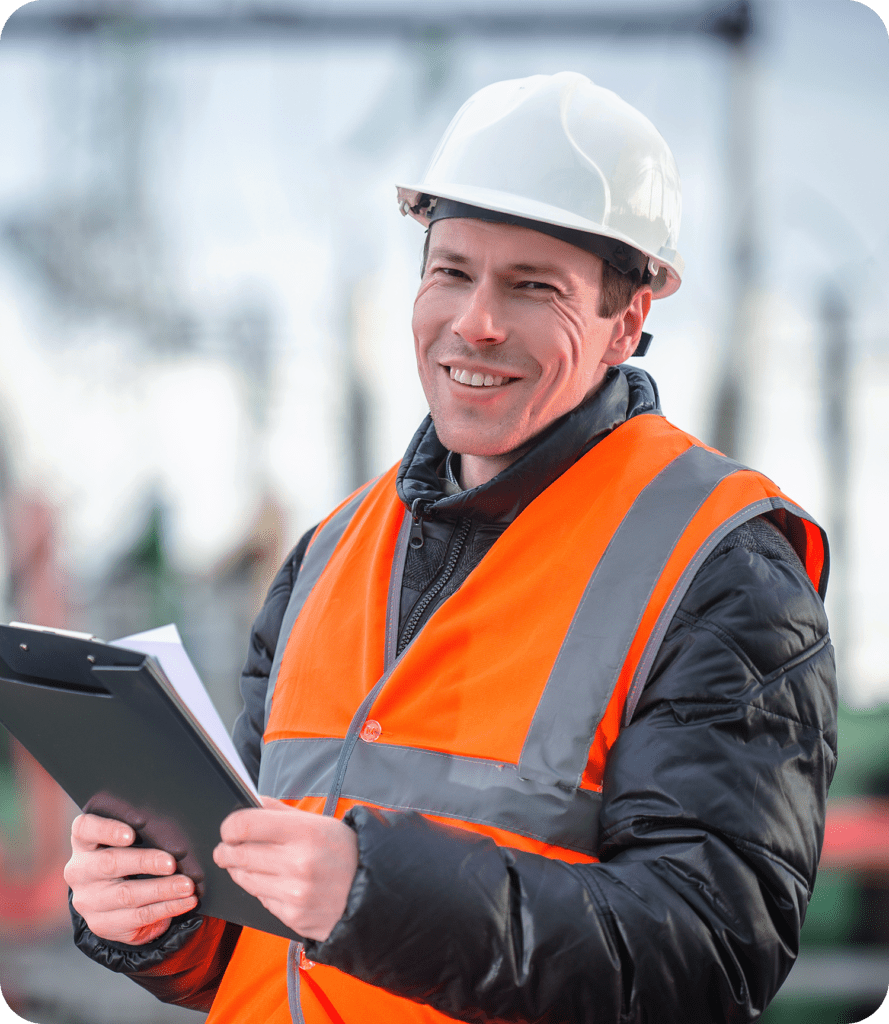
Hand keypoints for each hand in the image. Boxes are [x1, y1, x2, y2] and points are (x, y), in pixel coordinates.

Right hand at [64, 813, 197, 944]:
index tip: (131, 834)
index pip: (85, 828)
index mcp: (84, 843)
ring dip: (162, 889)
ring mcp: (88, 900)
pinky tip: (186, 901)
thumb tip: (175, 834)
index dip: (107, 829)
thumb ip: (143, 835)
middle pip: (109, 863)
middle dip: (145, 862)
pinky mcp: (102, 924)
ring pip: (127, 894)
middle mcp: (80, 871)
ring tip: (187, 885)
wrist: (115, 903)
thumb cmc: (129, 858)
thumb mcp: (128, 844)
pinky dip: (168, 907)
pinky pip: (139, 916)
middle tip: (171, 863)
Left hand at [213, 797, 357, 941]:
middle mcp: (299, 864)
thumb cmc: (346, 852)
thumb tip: (250, 802)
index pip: (245, 825)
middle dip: (226, 851)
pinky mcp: (294, 918)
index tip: (228, 829)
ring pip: (246, 879)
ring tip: (243, 864)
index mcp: (306, 832)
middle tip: (225, 849)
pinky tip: (272, 882)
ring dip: (239, 871)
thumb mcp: (320, 823)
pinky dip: (261, 890)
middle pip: (239, 854)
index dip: (229, 826)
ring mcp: (295, 894)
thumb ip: (280, 812)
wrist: (376, 893)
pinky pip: (262, 900)